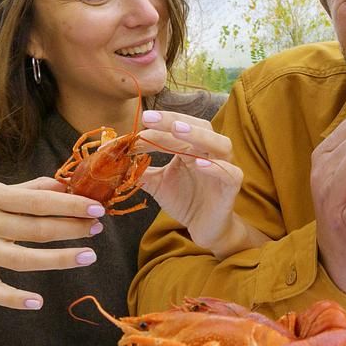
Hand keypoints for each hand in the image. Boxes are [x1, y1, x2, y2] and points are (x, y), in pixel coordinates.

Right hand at [0, 178, 105, 310]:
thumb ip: (28, 190)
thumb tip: (65, 185)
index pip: (38, 201)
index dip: (70, 204)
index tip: (97, 207)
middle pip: (35, 229)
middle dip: (72, 229)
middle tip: (97, 229)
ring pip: (23, 259)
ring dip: (59, 259)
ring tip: (88, 256)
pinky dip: (14, 298)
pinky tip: (37, 301)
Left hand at [135, 110, 255, 257]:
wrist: (204, 228)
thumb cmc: (184, 200)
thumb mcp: (157, 183)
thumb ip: (140, 169)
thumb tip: (113, 158)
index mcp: (193, 147)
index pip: (176, 129)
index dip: (155, 127)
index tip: (133, 129)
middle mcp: (210, 152)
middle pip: (198, 127)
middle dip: (173, 120)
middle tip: (148, 118)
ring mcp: (223, 168)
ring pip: (220, 144)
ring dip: (199, 135)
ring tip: (177, 129)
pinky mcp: (231, 188)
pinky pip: (230, 173)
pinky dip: (216, 167)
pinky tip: (199, 164)